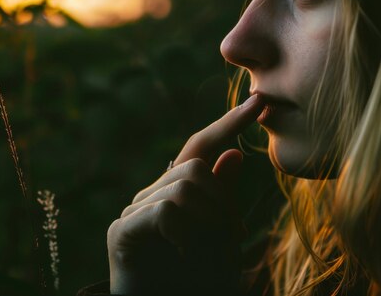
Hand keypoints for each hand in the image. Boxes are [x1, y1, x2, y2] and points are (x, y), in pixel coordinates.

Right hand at [107, 94, 264, 294]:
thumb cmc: (194, 283)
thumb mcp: (220, 239)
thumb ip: (222, 199)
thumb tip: (234, 154)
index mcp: (175, 194)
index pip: (200, 147)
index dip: (228, 123)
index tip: (259, 103)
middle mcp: (151, 197)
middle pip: (195, 167)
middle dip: (224, 202)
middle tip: (230, 239)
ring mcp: (133, 213)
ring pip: (184, 188)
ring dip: (209, 222)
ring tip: (206, 253)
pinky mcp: (121, 233)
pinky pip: (165, 211)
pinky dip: (185, 234)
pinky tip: (183, 254)